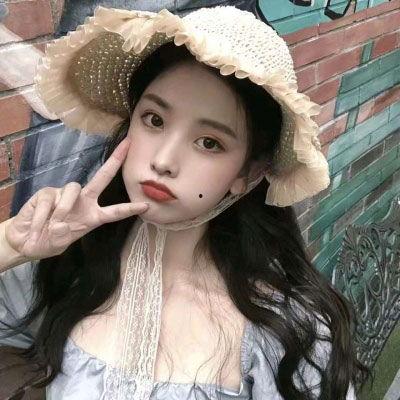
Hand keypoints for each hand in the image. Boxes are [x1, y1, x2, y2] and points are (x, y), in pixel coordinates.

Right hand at [4, 137, 148, 259]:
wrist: (26, 241)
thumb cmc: (48, 242)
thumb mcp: (61, 243)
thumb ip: (63, 235)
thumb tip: (61, 223)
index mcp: (92, 216)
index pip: (115, 211)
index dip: (129, 209)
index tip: (146, 206)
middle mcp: (83, 202)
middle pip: (102, 178)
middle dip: (115, 161)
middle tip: (128, 144)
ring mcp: (65, 195)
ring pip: (73, 188)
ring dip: (63, 209)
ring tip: (53, 225)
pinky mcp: (48, 192)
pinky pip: (51, 198)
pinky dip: (44, 214)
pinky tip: (38, 224)